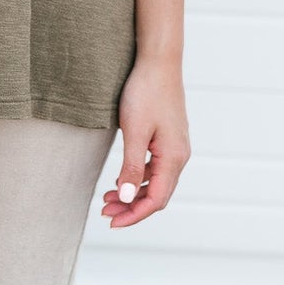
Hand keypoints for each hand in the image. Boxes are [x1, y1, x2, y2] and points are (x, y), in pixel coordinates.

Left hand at [101, 51, 189, 228]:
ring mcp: (176, 146)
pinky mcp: (168, 138)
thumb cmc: (145, 92)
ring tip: (107, 197)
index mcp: (174, 157)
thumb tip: (128, 200)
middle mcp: (179, 155)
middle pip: (158, 194)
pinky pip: (156, 167)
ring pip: (156, 181)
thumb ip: (131, 167)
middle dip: (132, 207)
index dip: (134, 215)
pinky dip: (139, 177)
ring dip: (134, 193)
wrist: (158, 62)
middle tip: (104, 211)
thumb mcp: (134, 132)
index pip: (156, 200)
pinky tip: (121, 177)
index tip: (112, 222)